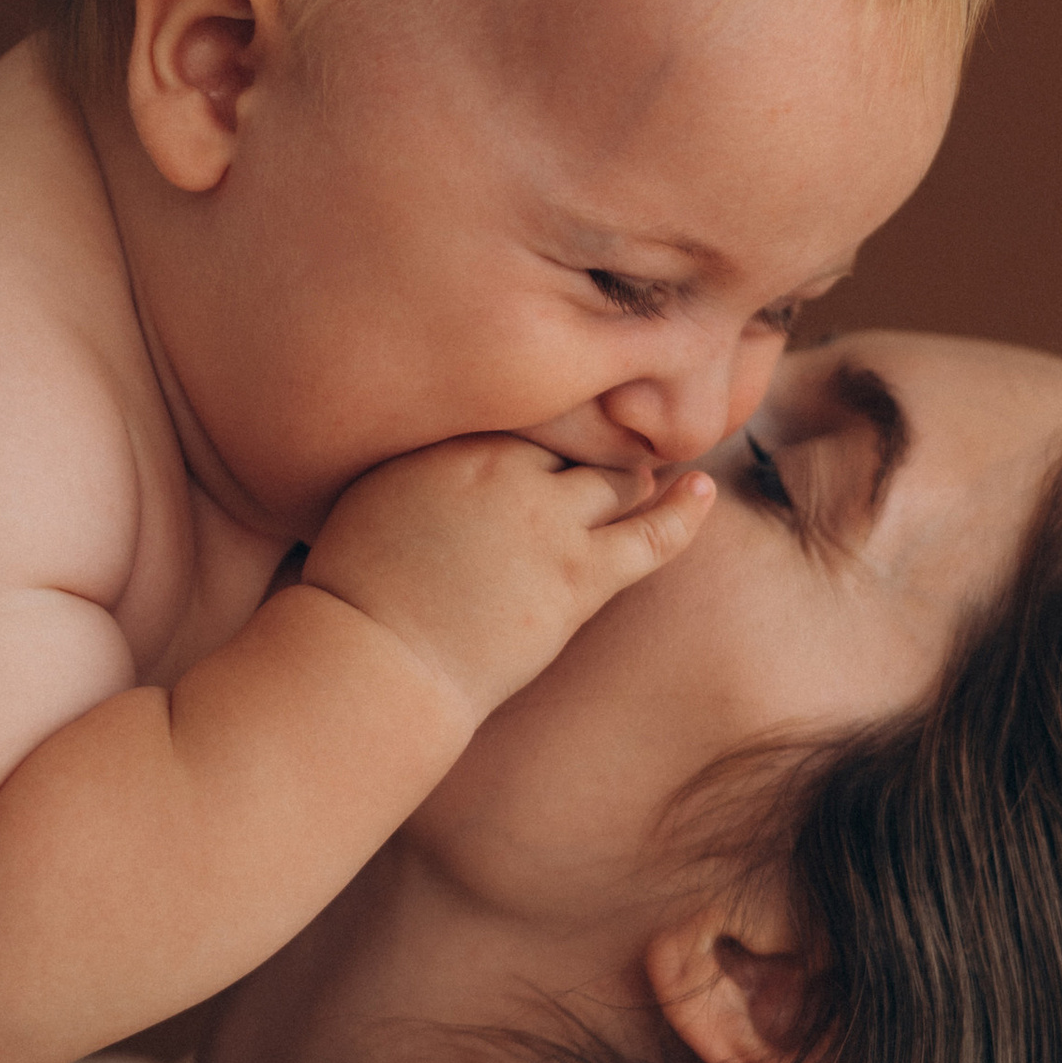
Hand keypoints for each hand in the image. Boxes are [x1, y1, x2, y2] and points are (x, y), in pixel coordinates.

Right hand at [298, 436, 713, 725]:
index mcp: (453, 439)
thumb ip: (424, 456)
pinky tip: (703, 490)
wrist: (375, 657)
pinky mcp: (579, 574)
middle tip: (608, 442)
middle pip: (577, 435)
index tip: (561, 422)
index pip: (531, 405)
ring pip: (617, 476)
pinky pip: (652, 534)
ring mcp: (547, 519)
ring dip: (630, 476)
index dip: (551, 414)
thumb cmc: (358, 589)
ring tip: (644, 476)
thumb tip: (449, 446)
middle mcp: (505, 466)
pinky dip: (684, 512)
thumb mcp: (374, 492)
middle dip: (593, 439)